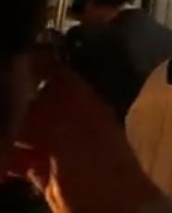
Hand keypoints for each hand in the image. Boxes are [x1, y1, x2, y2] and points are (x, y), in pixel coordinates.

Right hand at [6, 66, 161, 212]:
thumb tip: (11, 93)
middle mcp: (71, 121)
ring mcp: (60, 149)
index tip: (4, 64)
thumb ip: (37, 112)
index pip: (52, 73)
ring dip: (6, 132)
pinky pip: (20, 159)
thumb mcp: (65, 133)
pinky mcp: (48, 175)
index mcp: (82, 103)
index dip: (28, 66)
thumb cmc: (95, 168)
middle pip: (32, 103)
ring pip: (23, 131)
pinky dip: (7, 158)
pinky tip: (0, 162)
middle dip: (10, 103)